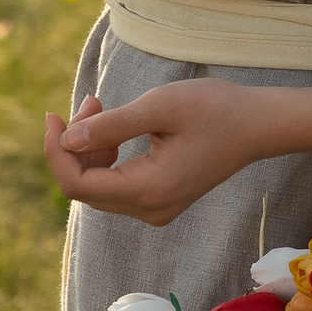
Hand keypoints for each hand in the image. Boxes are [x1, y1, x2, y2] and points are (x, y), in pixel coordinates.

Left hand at [43, 78, 268, 227]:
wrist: (258, 125)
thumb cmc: (215, 108)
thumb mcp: (160, 106)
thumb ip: (111, 125)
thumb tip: (67, 139)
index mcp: (148, 191)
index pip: (78, 185)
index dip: (56, 151)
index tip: (53, 115)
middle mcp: (149, 210)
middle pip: (85, 187)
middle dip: (74, 143)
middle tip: (91, 100)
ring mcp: (154, 209)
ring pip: (98, 186)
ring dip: (89, 147)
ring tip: (101, 106)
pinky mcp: (159, 200)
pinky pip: (116, 185)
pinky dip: (105, 155)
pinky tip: (114, 127)